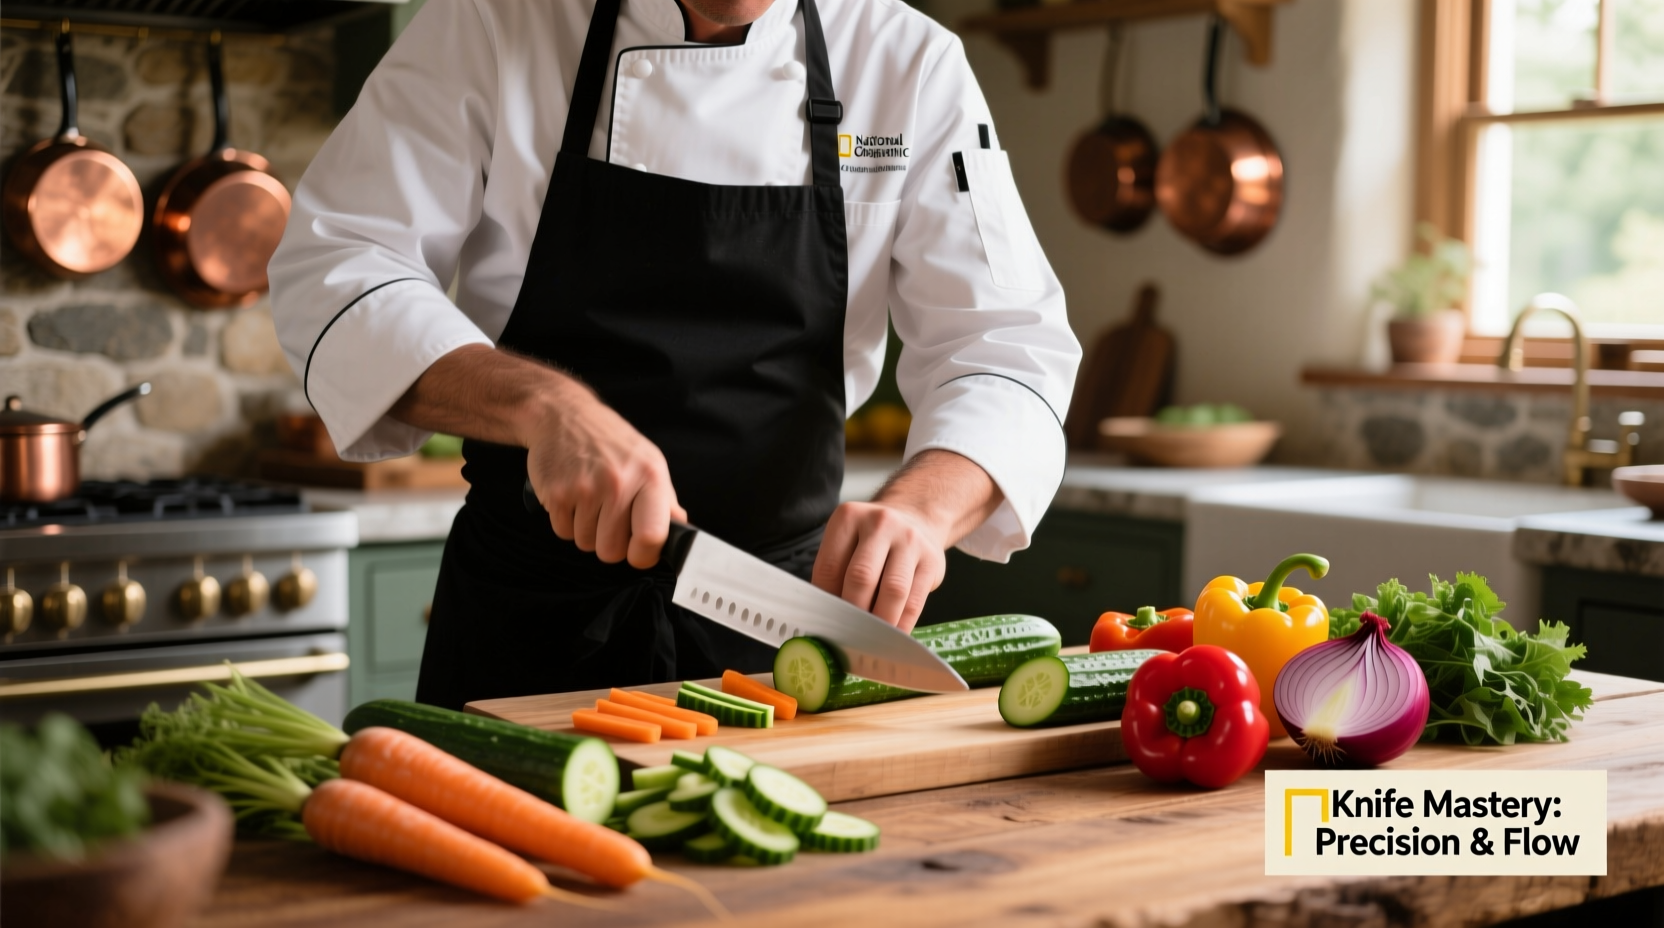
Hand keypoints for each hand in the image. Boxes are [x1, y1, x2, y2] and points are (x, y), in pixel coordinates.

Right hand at [524, 388, 685, 567]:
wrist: (562, 415)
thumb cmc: (608, 441)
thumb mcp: (648, 461)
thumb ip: (664, 500)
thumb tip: (680, 530)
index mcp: (649, 476)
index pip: (652, 537)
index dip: (644, 554)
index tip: (638, 551)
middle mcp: (619, 482)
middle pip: (612, 551)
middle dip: (608, 542)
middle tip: (607, 517)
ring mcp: (585, 489)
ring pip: (585, 544)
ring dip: (586, 530)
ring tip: (589, 500)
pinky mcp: (557, 493)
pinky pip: (563, 532)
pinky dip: (566, 521)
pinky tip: (572, 496)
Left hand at [812, 502, 945, 630]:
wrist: (917, 518)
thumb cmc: (873, 541)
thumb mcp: (848, 542)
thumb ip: (835, 574)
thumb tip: (827, 619)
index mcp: (849, 517)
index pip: (830, 566)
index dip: (825, 601)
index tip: (824, 624)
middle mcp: (881, 524)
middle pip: (861, 577)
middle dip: (852, 614)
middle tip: (846, 637)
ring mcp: (910, 540)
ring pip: (893, 591)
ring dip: (880, 623)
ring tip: (870, 641)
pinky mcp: (932, 561)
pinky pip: (915, 601)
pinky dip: (901, 625)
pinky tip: (892, 637)